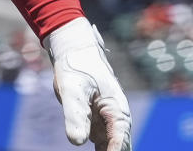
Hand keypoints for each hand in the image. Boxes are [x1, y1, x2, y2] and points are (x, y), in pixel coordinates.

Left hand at [44, 18, 131, 150]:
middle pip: (119, 150)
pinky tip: (82, 142)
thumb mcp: (72, 89)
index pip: (119, 146)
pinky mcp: (96, 125)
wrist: (73, 52)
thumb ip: (75, 114)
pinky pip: (101, 147)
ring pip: (111, 149)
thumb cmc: (76, 66)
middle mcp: (116, 121)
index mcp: (118, 112)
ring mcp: (107, 125)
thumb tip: (77, 142)